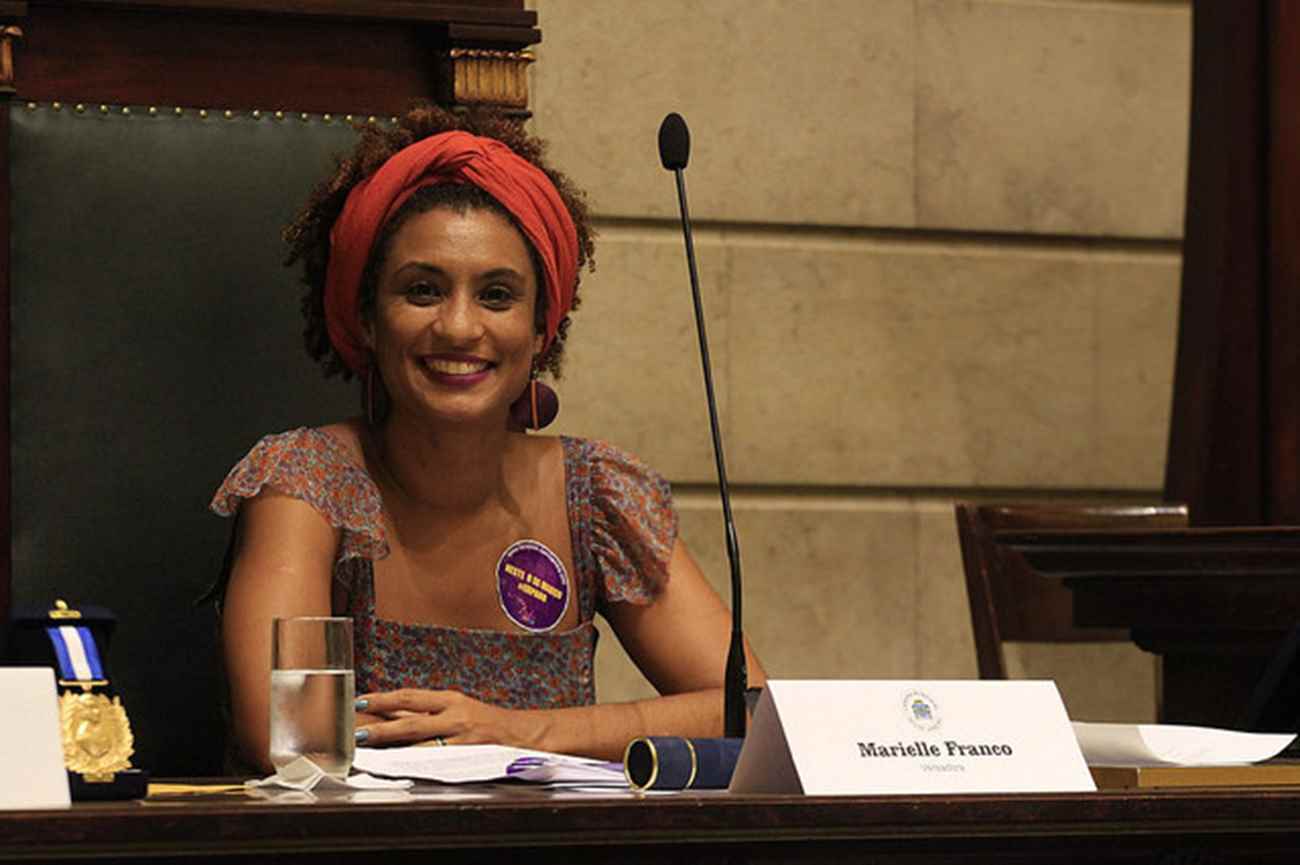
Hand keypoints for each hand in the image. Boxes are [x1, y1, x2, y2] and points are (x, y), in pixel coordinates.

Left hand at [354, 689, 535, 748]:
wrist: (524, 733)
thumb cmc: (487, 722)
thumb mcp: (458, 709)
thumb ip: (428, 712)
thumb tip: (393, 712)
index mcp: (450, 699)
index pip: (410, 696)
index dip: (384, 699)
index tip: (360, 702)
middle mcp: (455, 714)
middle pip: (412, 719)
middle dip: (382, 727)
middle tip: (357, 733)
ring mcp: (462, 736)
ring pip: (422, 743)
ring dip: (395, 748)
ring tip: (373, 752)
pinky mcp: (469, 754)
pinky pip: (439, 760)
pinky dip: (418, 763)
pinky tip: (403, 767)